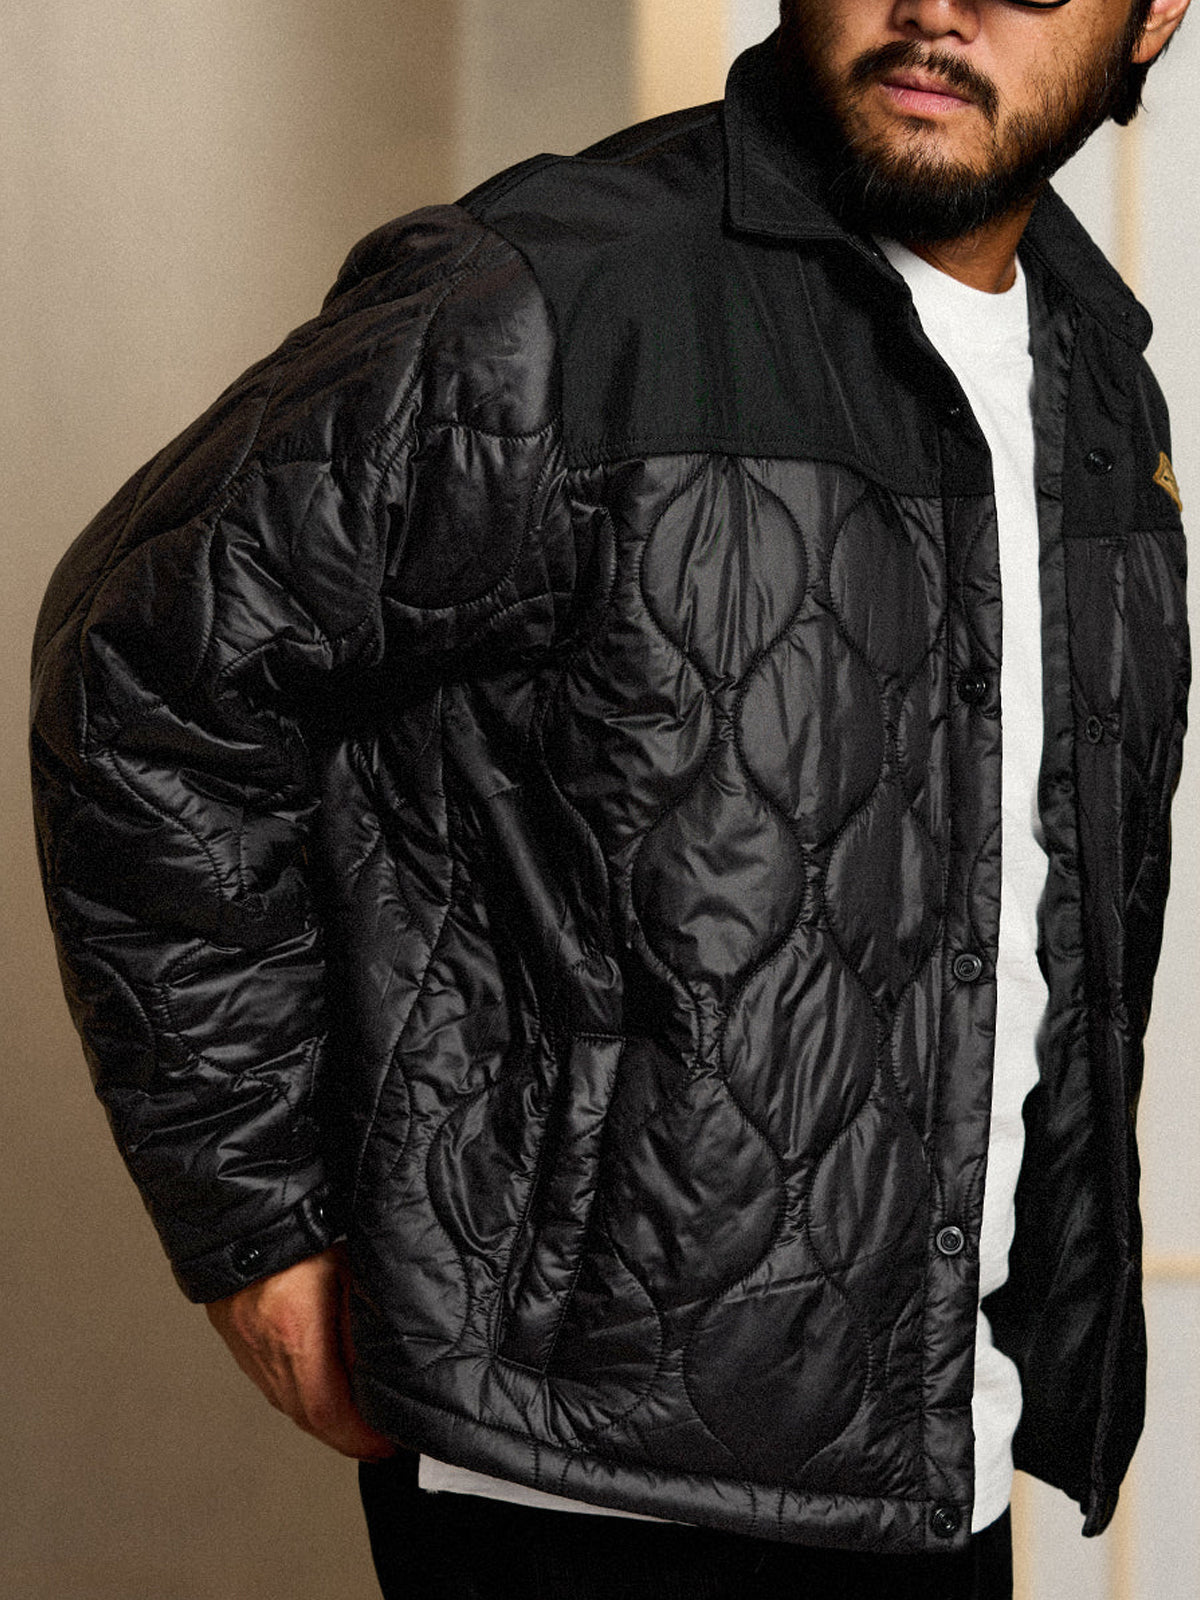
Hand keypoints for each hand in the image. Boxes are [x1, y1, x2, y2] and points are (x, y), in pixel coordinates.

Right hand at [206, 1242, 395, 1461]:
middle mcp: (269, 1357)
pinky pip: (278, 1387)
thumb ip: (366, 1317)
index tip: (388, 1445)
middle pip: (311, 1419)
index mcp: (296, 1335)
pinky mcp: (244, 1349)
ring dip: (328, 1420)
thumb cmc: (297, 1239)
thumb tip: (387, 1365)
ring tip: (361, 1420)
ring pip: (293, 1406)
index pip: (330, 1413)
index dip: (361, 1438)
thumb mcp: (347, 1271)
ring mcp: (252, 1357)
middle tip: (380, 1440)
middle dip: (349, 1436)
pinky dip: (306, 1398)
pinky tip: (328, 1390)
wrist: (242, 1224)